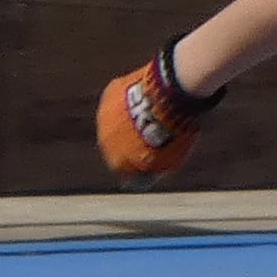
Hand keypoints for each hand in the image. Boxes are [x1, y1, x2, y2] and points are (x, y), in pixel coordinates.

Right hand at [95, 50, 211, 184]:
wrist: (166, 99)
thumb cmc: (171, 133)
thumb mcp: (169, 161)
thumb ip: (154, 172)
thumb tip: (143, 181)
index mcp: (117, 162)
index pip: (124, 171)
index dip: (137, 165)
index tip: (152, 157)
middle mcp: (105, 142)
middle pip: (116, 146)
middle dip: (131, 142)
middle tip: (152, 133)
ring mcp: (104, 118)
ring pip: (115, 123)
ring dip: (127, 122)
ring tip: (150, 114)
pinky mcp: (108, 95)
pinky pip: (116, 101)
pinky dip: (127, 102)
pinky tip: (145, 99)